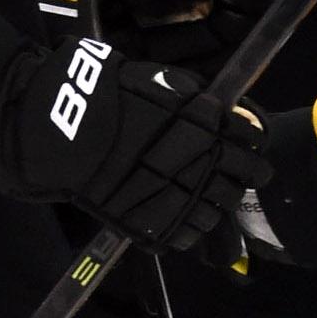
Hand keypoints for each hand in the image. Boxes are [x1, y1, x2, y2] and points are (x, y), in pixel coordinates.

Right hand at [0, 36, 271, 251]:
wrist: (64, 128)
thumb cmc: (112, 98)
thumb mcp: (163, 84)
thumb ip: (199, 99)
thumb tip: (231, 113)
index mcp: (206, 122)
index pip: (253, 137)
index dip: (252, 141)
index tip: (248, 143)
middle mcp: (201, 159)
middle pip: (248, 175)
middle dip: (248, 173)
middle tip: (241, 172)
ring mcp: (180, 194)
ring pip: (223, 208)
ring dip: (221, 201)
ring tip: (209, 193)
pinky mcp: (156, 223)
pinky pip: (189, 233)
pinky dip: (191, 225)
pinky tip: (185, 212)